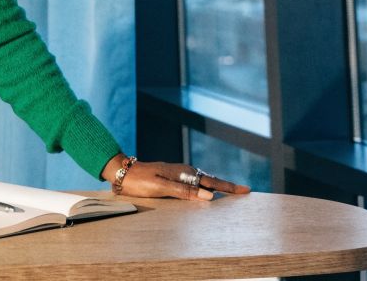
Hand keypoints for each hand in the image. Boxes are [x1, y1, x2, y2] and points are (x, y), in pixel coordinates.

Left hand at [101, 153, 251, 200]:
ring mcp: (177, 173)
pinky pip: (193, 182)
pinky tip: (205, 189)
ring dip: (216, 185)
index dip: (228, 187)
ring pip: (202, 180)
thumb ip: (184, 191)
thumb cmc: (139, 181)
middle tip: (244, 191)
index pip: (211, 182)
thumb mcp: (161, 187)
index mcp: (184, 173)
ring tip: (230, 190)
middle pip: (210, 180)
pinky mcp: (171, 177)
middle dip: (227, 186)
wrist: (121, 172)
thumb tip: (209, 195)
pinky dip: (204, 185)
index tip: (245, 190)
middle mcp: (183, 172)